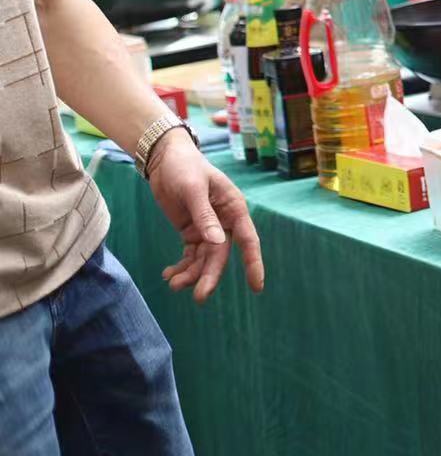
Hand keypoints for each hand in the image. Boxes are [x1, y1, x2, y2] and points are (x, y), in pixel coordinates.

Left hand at [148, 138, 264, 301]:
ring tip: (173, 284)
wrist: (165, 159)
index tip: (257, 286)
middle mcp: (225, 222)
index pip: (248, 240)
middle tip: (199, 297)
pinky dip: (180, 267)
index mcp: (234, 208)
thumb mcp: (193, 189)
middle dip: (210, 276)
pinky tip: (168, 274)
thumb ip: (204, 216)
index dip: (254, 263)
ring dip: (191, 274)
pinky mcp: (191, 232)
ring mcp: (208, 228)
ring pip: (203, 260)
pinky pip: (189, 256)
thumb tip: (218, 242)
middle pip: (220, 256)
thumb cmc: (185, 168)